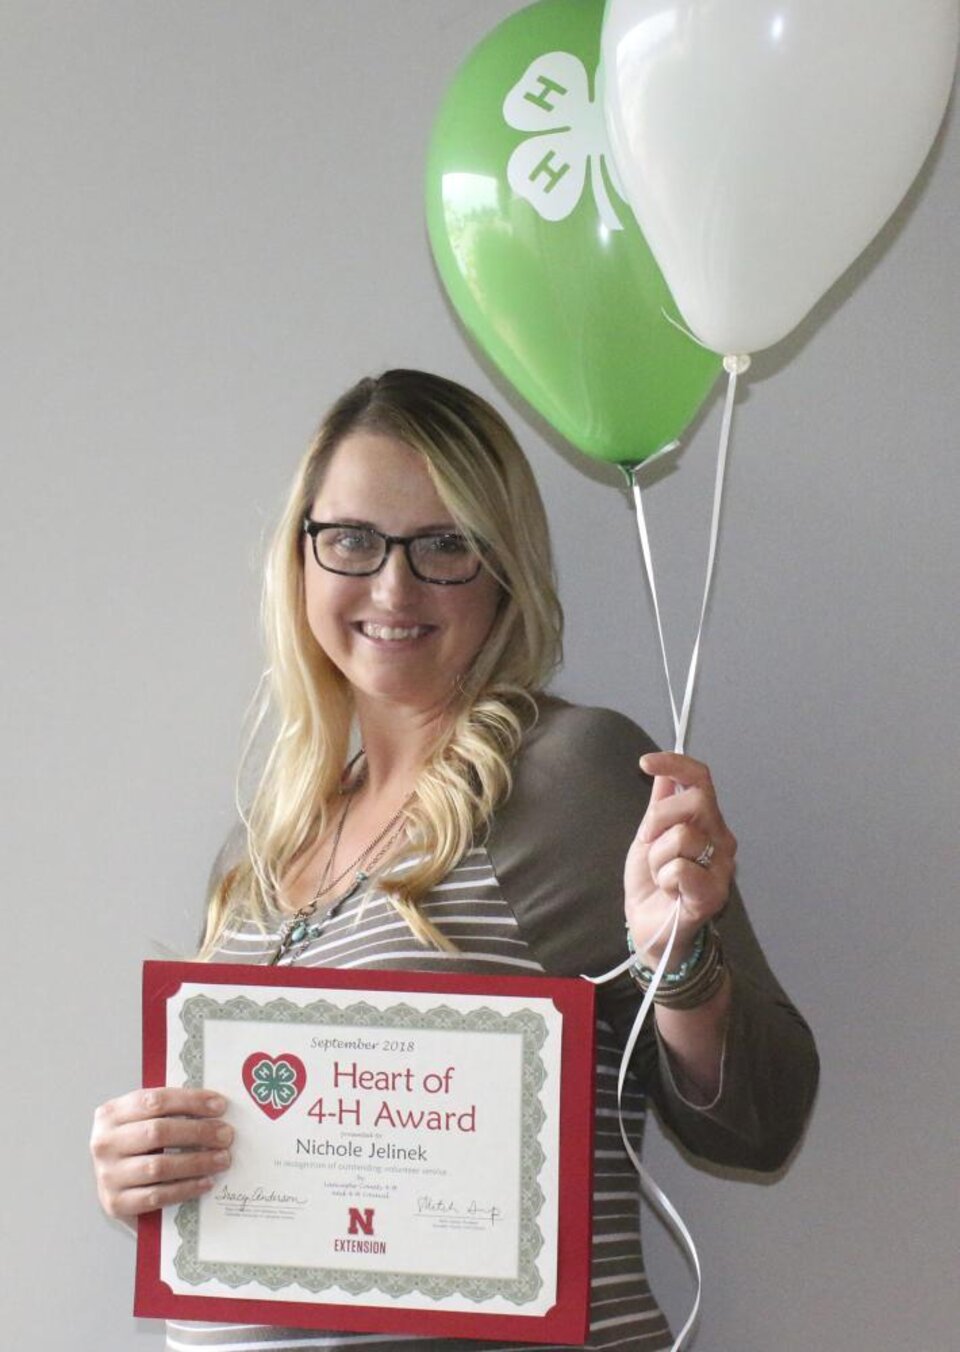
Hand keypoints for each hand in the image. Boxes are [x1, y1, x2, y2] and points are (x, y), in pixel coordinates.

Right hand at [90, 1087, 232, 1222]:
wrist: (115, 1186)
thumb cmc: (137, 1147)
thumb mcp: (144, 1121)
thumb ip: (170, 1111)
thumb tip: (215, 1105)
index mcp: (111, 1114)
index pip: (155, 1101)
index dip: (191, 1101)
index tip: (220, 1105)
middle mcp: (104, 1143)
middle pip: (158, 1132)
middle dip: (198, 1132)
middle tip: (226, 1135)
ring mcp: (107, 1176)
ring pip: (159, 1166)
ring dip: (197, 1162)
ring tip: (222, 1159)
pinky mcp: (115, 1204)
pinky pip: (157, 1196)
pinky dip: (185, 1189)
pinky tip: (206, 1182)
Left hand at [624, 752, 736, 966]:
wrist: (649, 927)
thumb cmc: (652, 882)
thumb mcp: (649, 836)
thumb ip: (659, 804)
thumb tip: (662, 772)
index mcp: (706, 822)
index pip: (700, 779)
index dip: (675, 764)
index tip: (645, 763)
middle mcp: (721, 839)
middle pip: (694, 800)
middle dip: (659, 817)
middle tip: (649, 840)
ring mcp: (721, 867)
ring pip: (683, 836)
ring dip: (658, 857)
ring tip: (662, 875)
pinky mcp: (714, 894)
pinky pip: (681, 868)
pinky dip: (664, 878)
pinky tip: (670, 891)